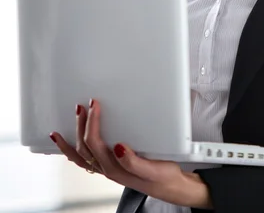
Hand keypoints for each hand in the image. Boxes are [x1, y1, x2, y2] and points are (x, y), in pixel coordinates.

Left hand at [49, 99, 212, 208]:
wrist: (171, 187)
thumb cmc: (163, 177)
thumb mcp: (153, 169)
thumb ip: (134, 160)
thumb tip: (118, 147)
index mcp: (115, 168)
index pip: (95, 143)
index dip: (92, 123)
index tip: (95, 105)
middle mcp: (108, 169)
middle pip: (85, 147)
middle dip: (81, 125)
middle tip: (84, 105)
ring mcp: (107, 169)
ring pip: (80, 156)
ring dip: (70, 140)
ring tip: (63, 127)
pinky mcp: (111, 166)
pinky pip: (85, 161)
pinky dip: (73, 153)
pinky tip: (69, 146)